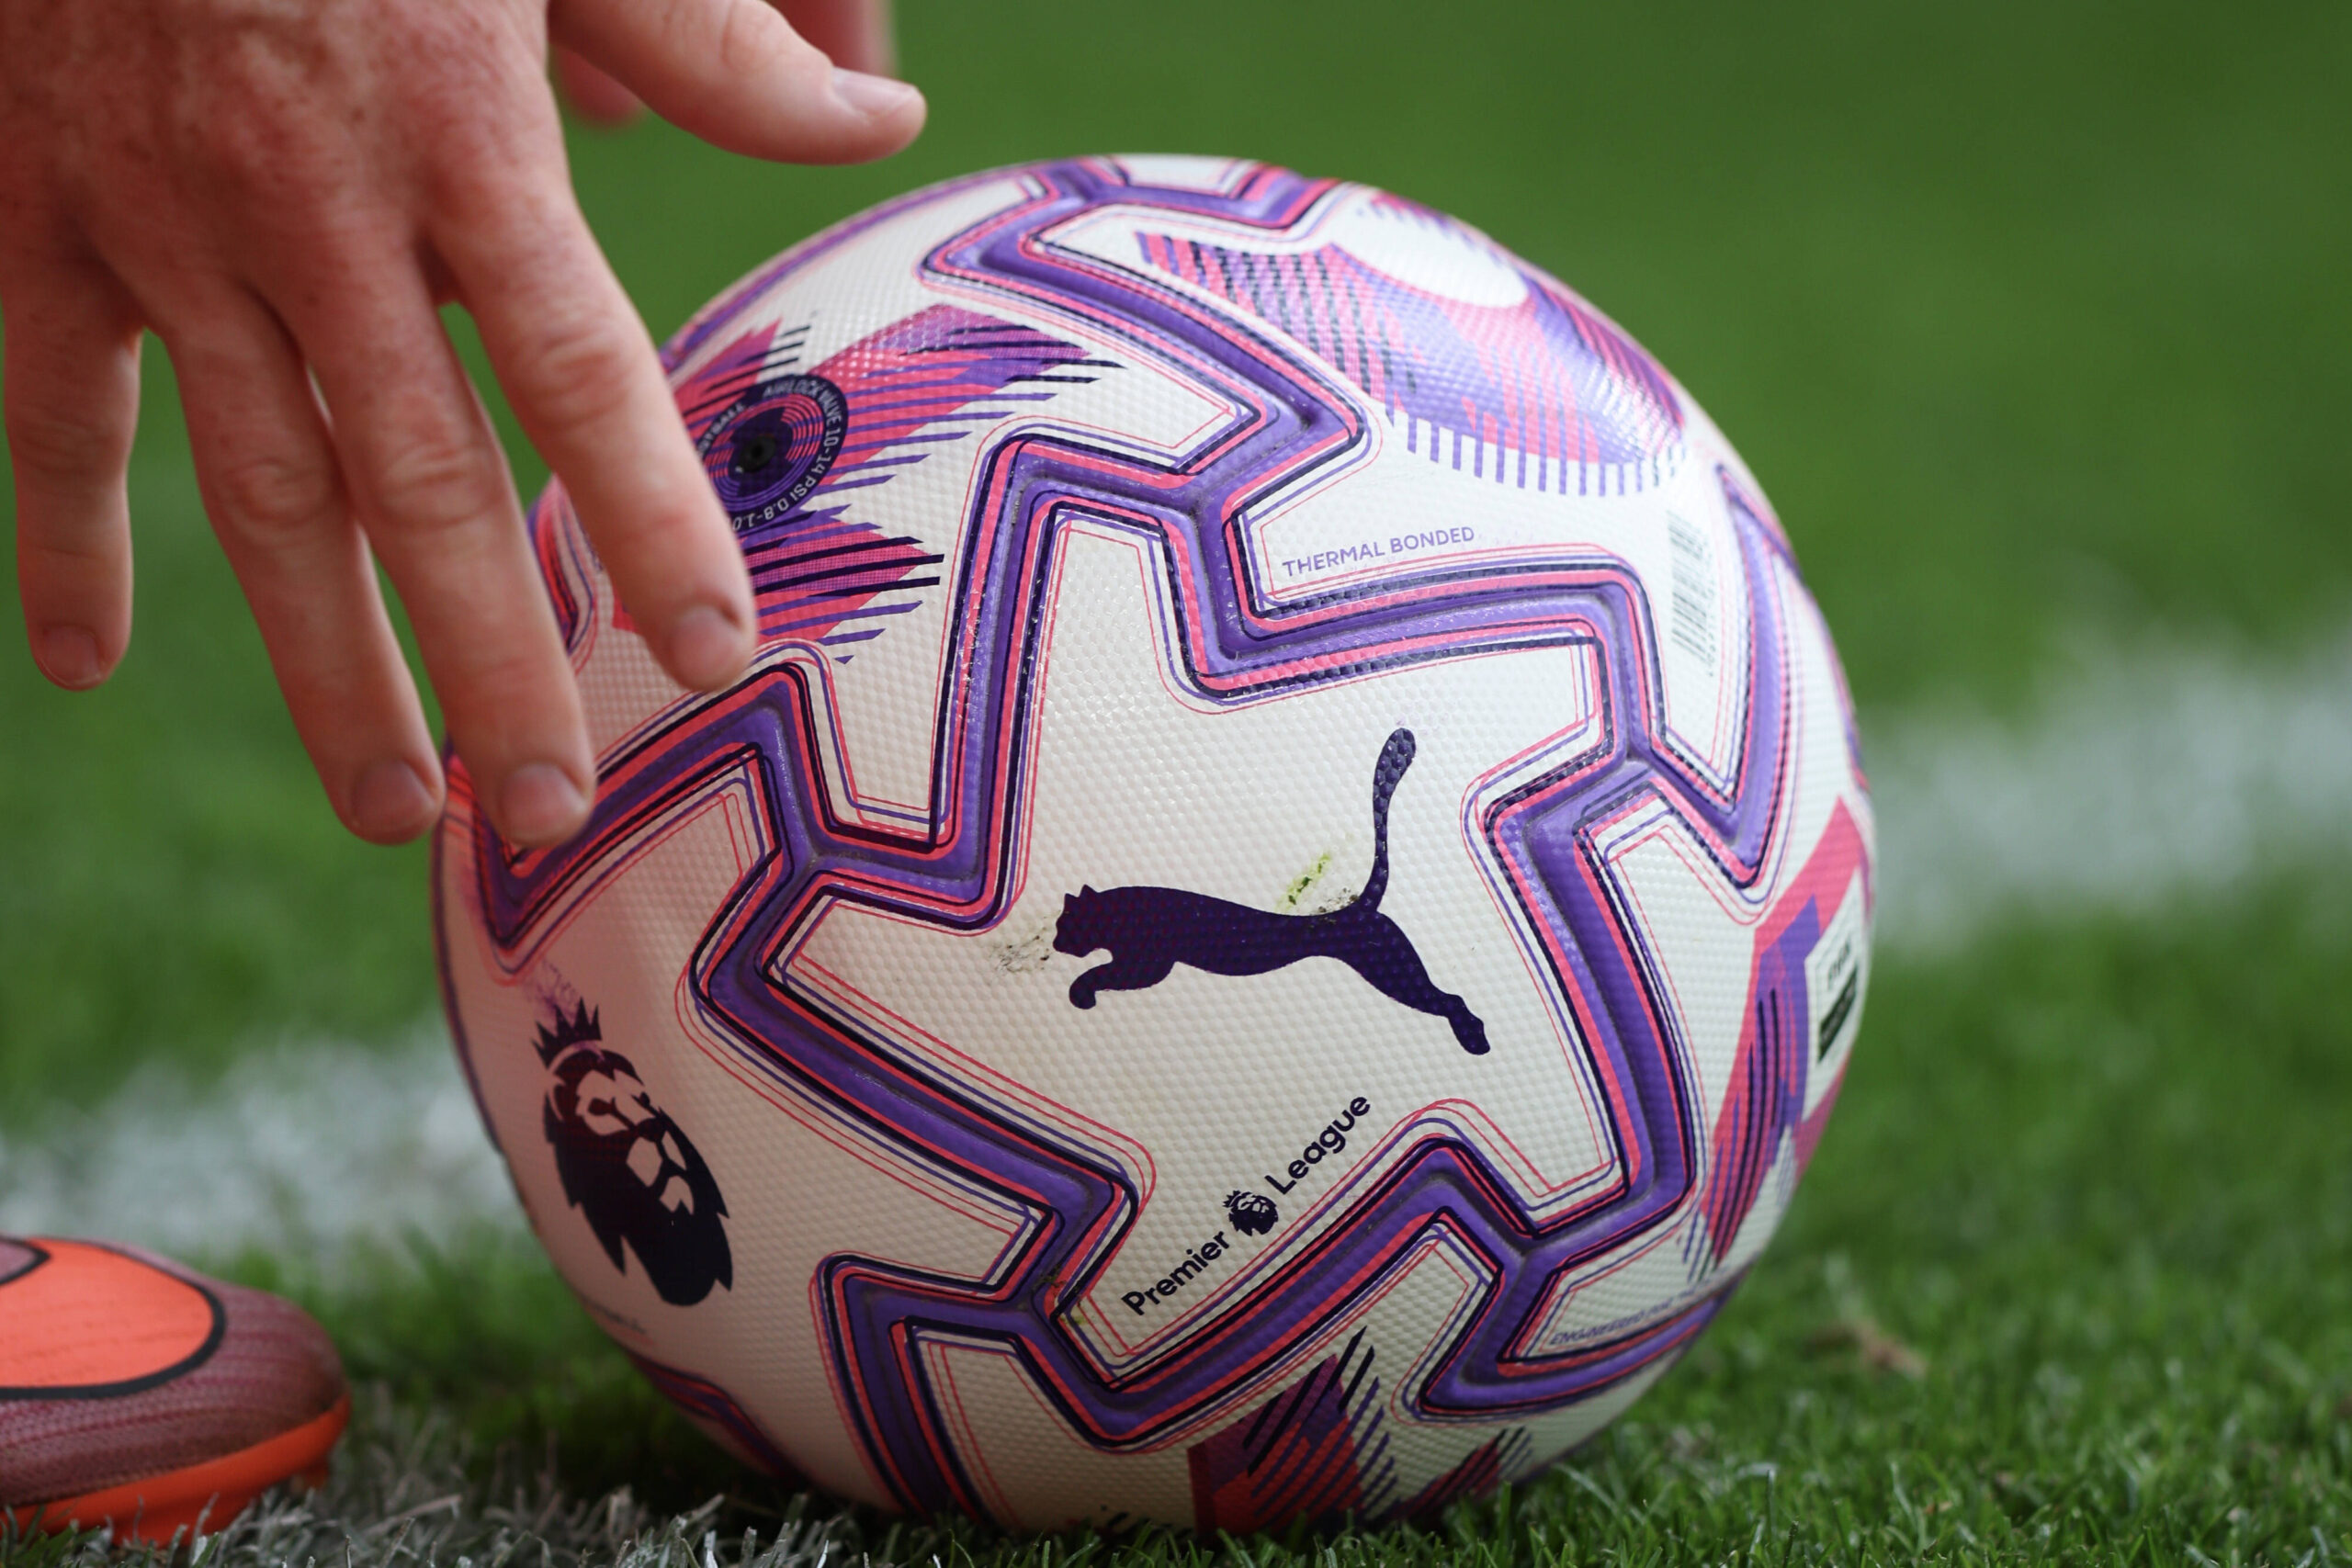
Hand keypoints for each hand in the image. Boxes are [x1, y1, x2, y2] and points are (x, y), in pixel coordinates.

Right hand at [0, 0, 922, 847]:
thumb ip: (721, 45)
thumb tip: (884, 128)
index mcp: (463, 134)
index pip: (582, 371)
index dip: (652, 523)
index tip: (718, 656)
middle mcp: (313, 209)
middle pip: (420, 480)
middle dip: (486, 662)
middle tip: (547, 813)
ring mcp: (164, 223)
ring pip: (256, 491)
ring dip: (323, 663)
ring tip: (392, 810)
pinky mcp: (42, 213)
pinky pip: (56, 406)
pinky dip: (64, 537)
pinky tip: (81, 666)